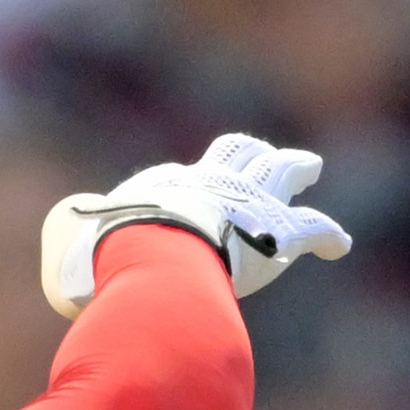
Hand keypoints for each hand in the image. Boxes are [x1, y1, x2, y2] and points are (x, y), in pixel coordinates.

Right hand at [41, 134, 351, 319]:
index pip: (183, 178)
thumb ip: (74, 225)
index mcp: (167, 185)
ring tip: (309, 167)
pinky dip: (328, 236)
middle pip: (239, 152)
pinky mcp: (279, 234)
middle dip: (252, 154)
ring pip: (283, 169)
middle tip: (264, 154)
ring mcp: (251, 202)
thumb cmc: (102, 255)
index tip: (187, 199)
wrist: (147, 256)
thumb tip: (73, 216)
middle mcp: (214, 181)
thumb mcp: (70, 238)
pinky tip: (339, 245)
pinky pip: (314, 229)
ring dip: (297, 167)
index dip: (188, 187)